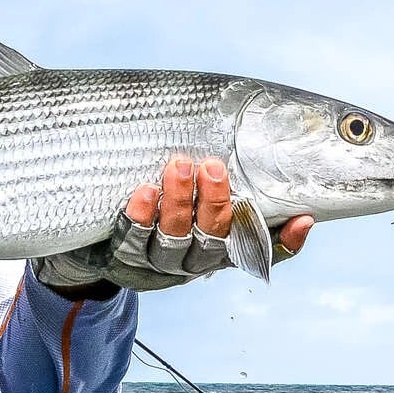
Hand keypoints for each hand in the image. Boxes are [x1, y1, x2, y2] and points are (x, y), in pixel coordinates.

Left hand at [34, 155, 313, 294]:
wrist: (89, 244)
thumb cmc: (153, 206)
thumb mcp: (190, 198)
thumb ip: (222, 172)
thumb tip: (264, 129)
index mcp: (219, 249)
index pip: (262, 250)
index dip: (286, 242)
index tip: (305, 218)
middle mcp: (193, 262)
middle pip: (214, 239)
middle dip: (216, 202)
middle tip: (213, 165)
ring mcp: (156, 263)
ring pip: (176, 239)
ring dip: (179, 202)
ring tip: (179, 164)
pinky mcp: (122, 258)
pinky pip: (133, 239)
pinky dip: (141, 217)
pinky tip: (144, 192)